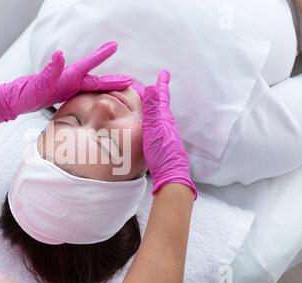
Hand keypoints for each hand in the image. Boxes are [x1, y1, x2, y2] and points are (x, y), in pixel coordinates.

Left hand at [0, 42, 131, 121]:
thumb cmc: (26, 92)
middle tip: (129, 79)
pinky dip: (95, 95)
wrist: (16, 101)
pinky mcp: (64, 95)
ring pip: (92, 87)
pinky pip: (84, 94)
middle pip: (96, 79)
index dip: (101, 56)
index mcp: (67, 76)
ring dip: (106, 87)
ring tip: (120, 88)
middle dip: (112, 79)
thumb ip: (51, 70)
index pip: (88, 65)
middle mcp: (69, 80)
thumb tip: (60, 55)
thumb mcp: (39, 83)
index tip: (114, 46)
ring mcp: (67, 88)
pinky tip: (99, 98)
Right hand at [141, 70, 196, 199]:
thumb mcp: (154, 129)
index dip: (162, 86)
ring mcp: (166, 136)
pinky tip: (149, 127)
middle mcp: (167, 125)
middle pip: (161, 106)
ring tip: (148, 104)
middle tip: (153, 87)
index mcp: (164, 119)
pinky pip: (156, 127)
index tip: (164, 73)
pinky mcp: (163, 145)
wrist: (170, 175)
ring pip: (159, 117)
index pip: (161, 98)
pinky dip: (152, 121)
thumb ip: (152, 110)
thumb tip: (151, 88)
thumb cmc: (161, 152)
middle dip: (156, 96)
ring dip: (154, 109)